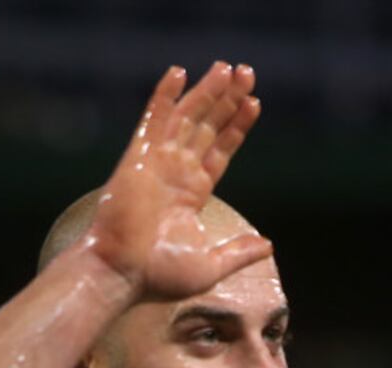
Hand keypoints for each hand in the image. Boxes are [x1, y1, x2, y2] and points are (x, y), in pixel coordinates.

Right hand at [88, 62, 272, 298]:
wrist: (123, 274)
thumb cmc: (160, 275)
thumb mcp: (212, 265)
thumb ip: (239, 252)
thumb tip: (267, 246)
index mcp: (192, 193)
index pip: (220, 151)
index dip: (236, 127)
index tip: (254, 104)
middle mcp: (176, 172)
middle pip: (207, 126)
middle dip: (227, 100)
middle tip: (246, 72)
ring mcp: (158, 162)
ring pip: (187, 117)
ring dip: (207, 91)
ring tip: (227, 67)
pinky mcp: (139, 158)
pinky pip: (152, 120)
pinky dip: (164, 95)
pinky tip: (178, 73)